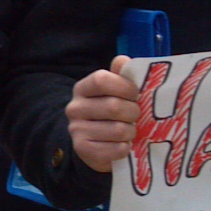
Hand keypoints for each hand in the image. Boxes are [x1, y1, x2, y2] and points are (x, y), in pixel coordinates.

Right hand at [65, 55, 139, 170]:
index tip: (136, 94)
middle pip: (113, 106)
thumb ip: (120, 75)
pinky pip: (116, 149)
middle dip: (133, 112)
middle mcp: (75, 108)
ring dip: (131, 132)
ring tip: (130, 131)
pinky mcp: (83, 150)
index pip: (102, 80)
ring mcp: (76, 130)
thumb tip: (122, 60)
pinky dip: (125, 147)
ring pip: (118, 130)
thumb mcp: (114, 92)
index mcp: (82, 88)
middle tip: (136, 116)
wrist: (95, 146)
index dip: (125, 86)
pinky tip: (123, 145)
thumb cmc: (110, 114)